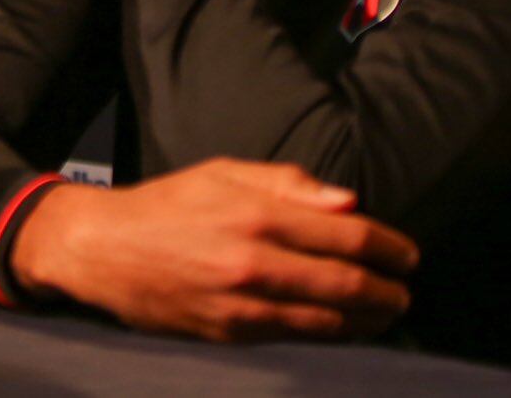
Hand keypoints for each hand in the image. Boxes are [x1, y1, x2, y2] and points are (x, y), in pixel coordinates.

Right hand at [10, 158, 415, 341]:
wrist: (102, 250)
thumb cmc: (166, 205)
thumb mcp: (222, 173)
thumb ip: (288, 184)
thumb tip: (348, 202)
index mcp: (256, 214)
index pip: (348, 236)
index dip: (389, 247)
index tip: (408, 255)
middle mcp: (254, 261)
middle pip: (347, 282)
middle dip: (388, 290)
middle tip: (405, 292)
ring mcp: (242, 303)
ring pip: (327, 319)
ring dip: (368, 320)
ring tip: (386, 313)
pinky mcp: (229, 333)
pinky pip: (295, 337)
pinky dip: (329, 334)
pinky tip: (344, 327)